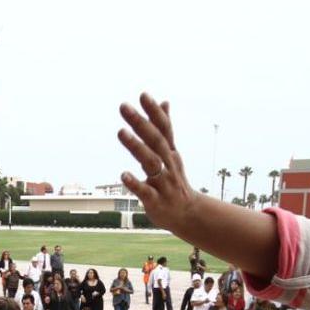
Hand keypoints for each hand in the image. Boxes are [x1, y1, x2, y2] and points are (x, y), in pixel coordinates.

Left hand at [118, 94, 196, 231]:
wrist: (188, 214)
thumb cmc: (174, 180)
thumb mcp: (171, 153)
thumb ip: (165, 128)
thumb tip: (165, 101)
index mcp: (170, 153)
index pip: (164, 129)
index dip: (154, 112)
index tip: (143, 95)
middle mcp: (169, 165)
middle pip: (155, 141)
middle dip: (140, 123)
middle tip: (123, 106)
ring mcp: (164, 183)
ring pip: (151, 163)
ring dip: (136, 147)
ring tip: (121, 132)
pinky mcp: (156, 201)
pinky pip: (146, 191)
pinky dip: (135, 183)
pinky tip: (123, 175)